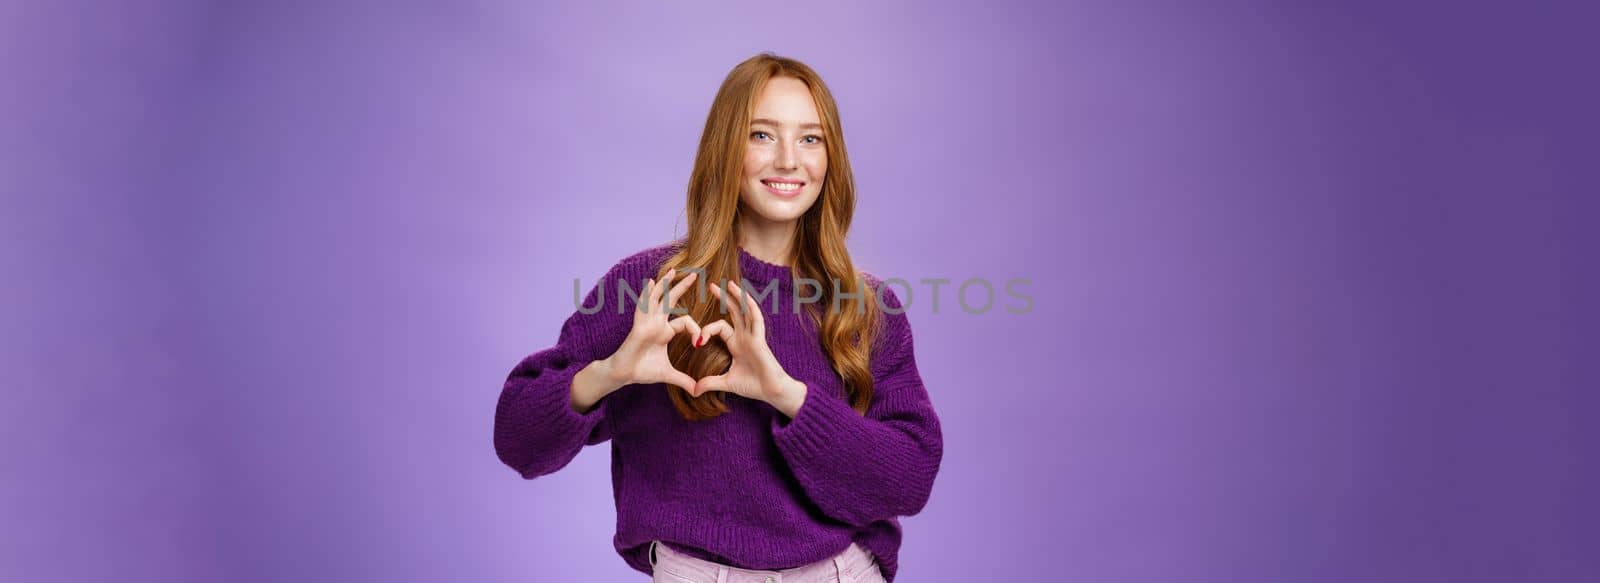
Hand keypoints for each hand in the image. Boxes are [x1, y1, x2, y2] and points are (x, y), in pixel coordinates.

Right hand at [602, 269, 701, 392]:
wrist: (624, 374)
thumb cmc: (643, 370)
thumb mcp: (669, 375)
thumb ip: (684, 380)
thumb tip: (698, 391)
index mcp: (665, 331)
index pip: (684, 321)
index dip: (696, 329)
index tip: (700, 342)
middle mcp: (657, 323)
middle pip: (671, 301)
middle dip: (682, 287)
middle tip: (695, 274)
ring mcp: (647, 322)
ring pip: (658, 299)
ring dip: (665, 284)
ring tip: (674, 270)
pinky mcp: (639, 325)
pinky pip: (643, 307)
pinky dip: (647, 294)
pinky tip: (650, 281)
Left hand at [693, 280, 806, 415]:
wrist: (771, 392)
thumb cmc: (754, 386)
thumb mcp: (727, 383)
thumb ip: (710, 383)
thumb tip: (693, 390)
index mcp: (737, 344)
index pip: (720, 327)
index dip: (707, 330)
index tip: (698, 341)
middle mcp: (745, 336)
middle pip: (734, 312)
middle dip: (724, 298)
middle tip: (711, 286)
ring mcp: (753, 336)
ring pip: (746, 311)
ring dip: (738, 297)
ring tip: (729, 283)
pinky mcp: (760, 339)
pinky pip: (756, 319)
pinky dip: (750, 307)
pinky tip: (743, 296)